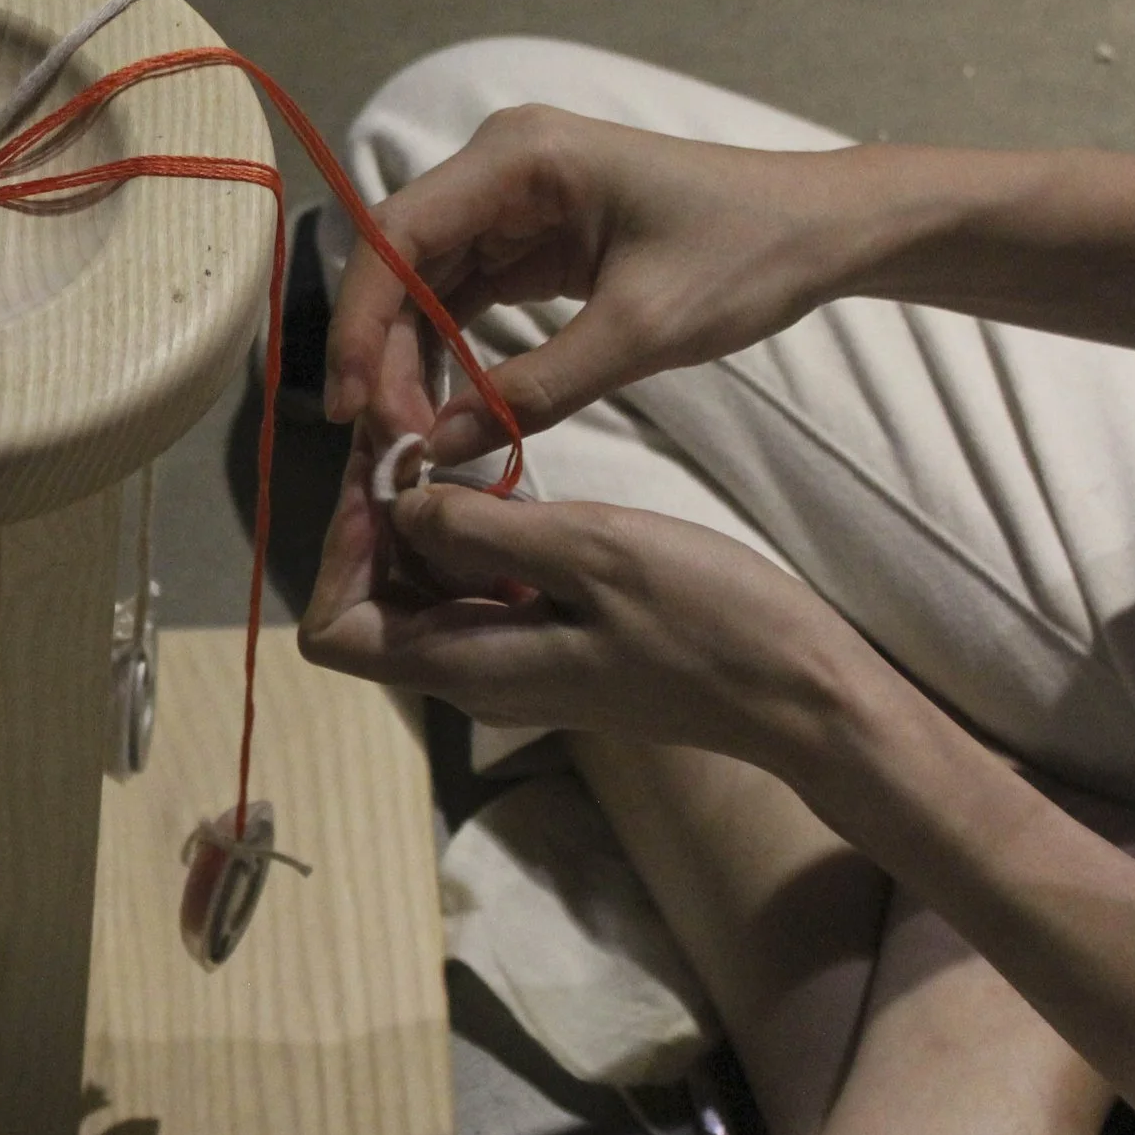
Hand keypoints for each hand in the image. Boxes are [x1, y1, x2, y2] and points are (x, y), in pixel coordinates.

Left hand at [300, 480, 876, 775]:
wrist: (801, 694)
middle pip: (370, 604)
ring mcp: (511, 663)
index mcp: (466, 667)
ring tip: (451, 451)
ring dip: (424, 525)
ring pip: (421, 593)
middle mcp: (471, 676)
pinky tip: (507, 490)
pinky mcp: (550, 645)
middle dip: (376, 522)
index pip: (333, 632)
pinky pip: (477, 592)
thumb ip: (481, 530)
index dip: (336, 554)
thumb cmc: (708, 622)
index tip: (383, 479)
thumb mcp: (591, 552)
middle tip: (411, 440)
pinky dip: (474, 540)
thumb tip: (398, 503)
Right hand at [325, 105, 863, 461]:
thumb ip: (536, 391)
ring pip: (419, 287)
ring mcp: (511, 202)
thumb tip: (440, 450)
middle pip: (397, 264)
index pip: (396, 237)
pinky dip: (442, 356)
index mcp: (520, 157)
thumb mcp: (643, 331)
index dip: (360, 325)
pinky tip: (441, 412)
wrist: (823, 230)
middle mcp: (500, 167)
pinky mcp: (528, 240)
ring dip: (407, 362)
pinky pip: (458, 299)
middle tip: (391, 445)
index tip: (355, 407)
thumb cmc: (748, 254)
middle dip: (382, 355)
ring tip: (413, 440)